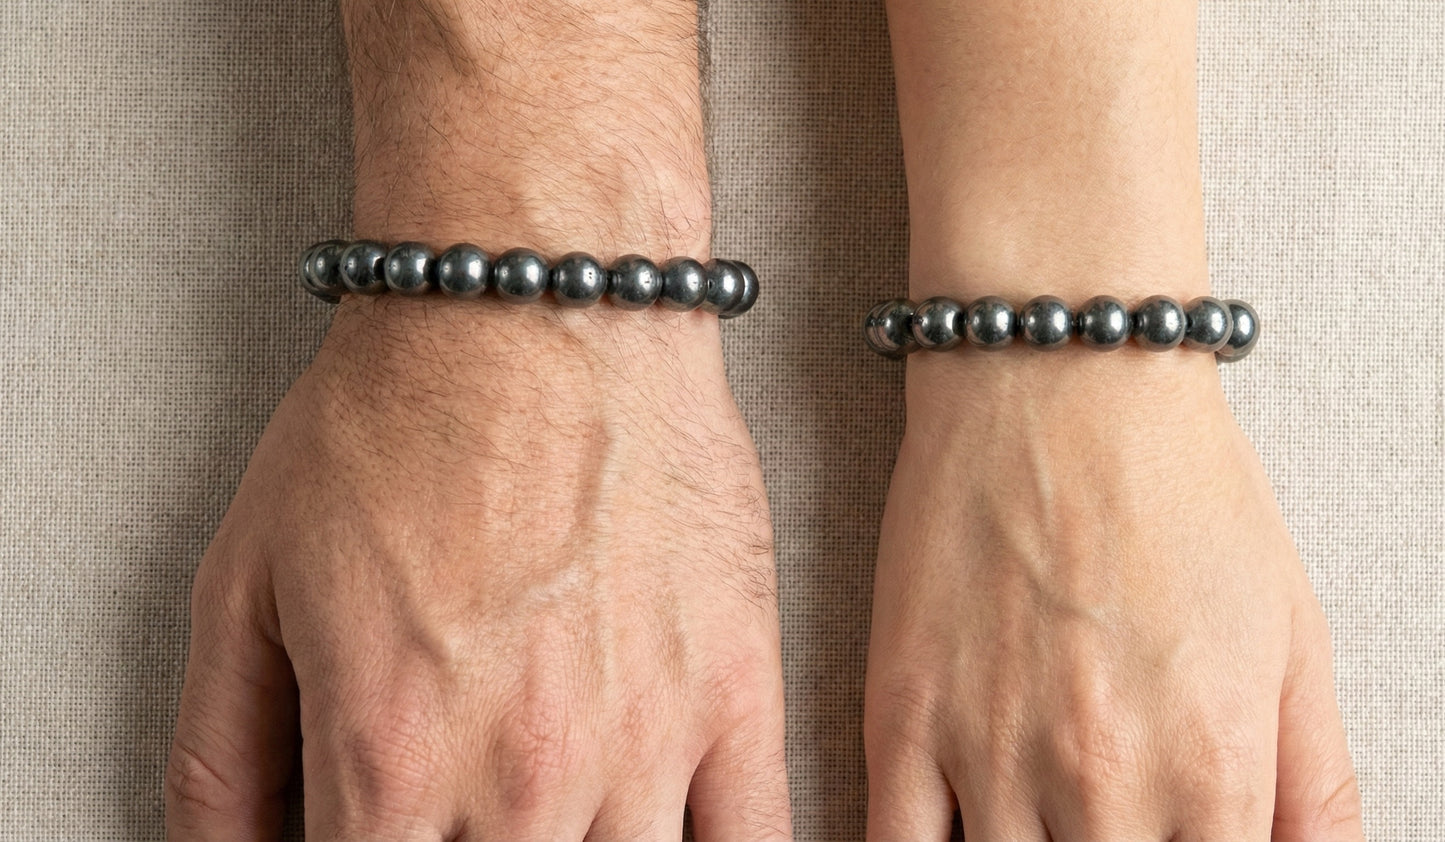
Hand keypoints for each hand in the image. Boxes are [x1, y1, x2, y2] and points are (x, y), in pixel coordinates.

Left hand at [165, 296, 790, 839]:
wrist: (536, 306)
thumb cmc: (403, 417)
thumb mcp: (246, 585)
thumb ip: (218, 759)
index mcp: (390, 759)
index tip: (377, 836)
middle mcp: (521, 776)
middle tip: (459, 816)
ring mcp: (645, 742)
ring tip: (547, 816)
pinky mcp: (737, 692)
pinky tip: (669, 839)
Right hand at [864, 351, 1362, 839]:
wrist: (1060, 384)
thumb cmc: (1178, 490)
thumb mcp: (1295, 639)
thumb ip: (1317, 791)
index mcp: (1212, 773)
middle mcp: (1101, 781)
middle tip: (1103, 827)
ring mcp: (990, 752)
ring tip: (1041, 824)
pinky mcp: (902, 715)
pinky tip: (952, 841)